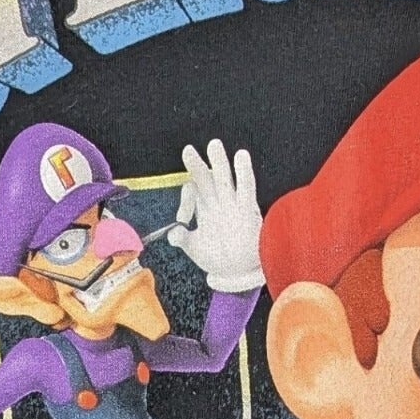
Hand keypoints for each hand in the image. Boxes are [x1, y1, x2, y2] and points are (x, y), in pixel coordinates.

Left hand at [167, 140, 263, 293]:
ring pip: (224, 178)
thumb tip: (172, 234)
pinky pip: (246, 188)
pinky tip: (241, 156)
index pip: (191, 192)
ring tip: (214, 145)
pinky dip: (244, 172)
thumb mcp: (195, 249)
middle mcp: (216, 202)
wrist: (237, 273)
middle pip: (205, 178)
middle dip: (196, 165)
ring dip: (219, 163)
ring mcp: (232, 204)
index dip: (185, 199)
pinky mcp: (247, 209)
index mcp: (203, 208)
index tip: (182, 220)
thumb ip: (184, 239)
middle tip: (188, 150)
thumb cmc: (216, 258)